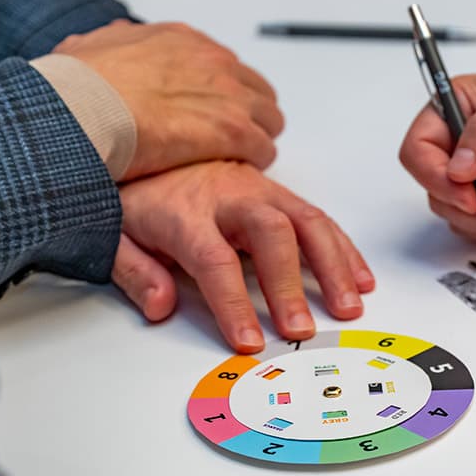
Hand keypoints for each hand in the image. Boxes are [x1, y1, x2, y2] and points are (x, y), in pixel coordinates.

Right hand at [54, 20, 283, 180]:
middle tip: (232, 142)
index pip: (224, 65)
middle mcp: (211, 61)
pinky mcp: (233, 130)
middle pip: (257, 91)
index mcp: (179, 41)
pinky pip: (264, 149)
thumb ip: (110, 45)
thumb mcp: (89, 48)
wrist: (79, 108)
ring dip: (256, 141)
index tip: (211, 113)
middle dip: (248, 117)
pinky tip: (236, 174)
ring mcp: (227, 94)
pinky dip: (254, 163)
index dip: (221, 96)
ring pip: (269, 120)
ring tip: (236, 162)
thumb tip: (109, 43)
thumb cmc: (75, 88)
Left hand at [112, 161, 373, 352]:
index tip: (249, 340)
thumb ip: (135, 271)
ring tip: (349, 307)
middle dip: (290, 286)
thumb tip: (161, 306)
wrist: (147, 136)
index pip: (215, 260)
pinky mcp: (279, 192)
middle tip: (300, 329)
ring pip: (307, 222)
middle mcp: (230, 196)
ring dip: (334, 267)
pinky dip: (344, 250)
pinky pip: (319, 218)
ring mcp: (261, 191)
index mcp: (186, 212)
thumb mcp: (115, 232)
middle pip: (271, 234)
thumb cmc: (137, 193)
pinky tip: (360, 278)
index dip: (234, 303)